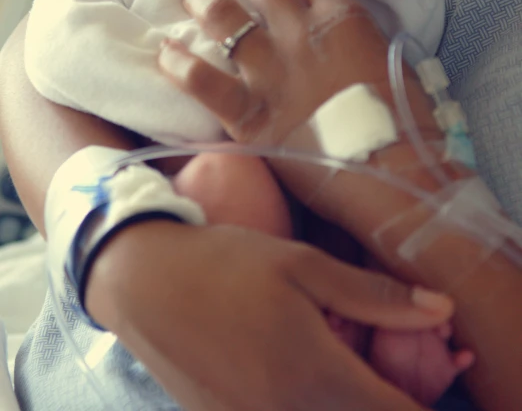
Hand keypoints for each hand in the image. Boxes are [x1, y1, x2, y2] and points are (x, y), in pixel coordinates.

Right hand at [86, 219, 452, 410]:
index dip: (422, 402)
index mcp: (315, 377)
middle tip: (369, 354)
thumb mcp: (301, 264)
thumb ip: (373, 295)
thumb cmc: (226, 263)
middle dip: (379, 398)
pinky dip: (303, 402)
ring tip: (326, 355)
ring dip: (341, 399)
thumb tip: (441, 309)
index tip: (430, 368)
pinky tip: (288, 364)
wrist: (144, 282)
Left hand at [158, 0, 437, 145]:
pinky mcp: (249, 113)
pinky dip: (181, 65)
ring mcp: (270, 71)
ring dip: (205, 1)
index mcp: (341, 18)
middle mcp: (299, 33)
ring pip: (226, 20)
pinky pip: (204, 82)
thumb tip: (349, 35)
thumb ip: (363, 38)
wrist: (392, 174)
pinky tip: (164, 52)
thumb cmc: (408, 124)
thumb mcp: (394, 61)